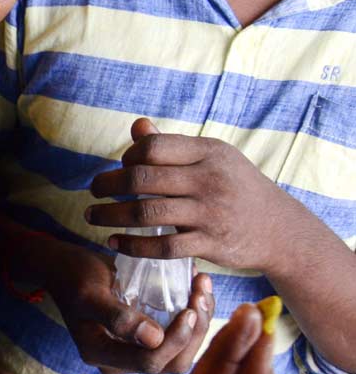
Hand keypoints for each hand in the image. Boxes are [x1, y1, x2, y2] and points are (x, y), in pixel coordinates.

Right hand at [45, 243, 214, 373]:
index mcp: (100, 354)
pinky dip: (192, 316)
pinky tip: (196, 290)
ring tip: (203, 287)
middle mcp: (118, 360)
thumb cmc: (74, 275)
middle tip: (202, 295)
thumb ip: (118, 317)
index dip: (174, 341)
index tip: (189, 310)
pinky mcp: (144, 338)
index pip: (148, 362)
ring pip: (179, 353)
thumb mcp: (91, 293)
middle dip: (194, 333)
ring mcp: (132, 350)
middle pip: (170, 363)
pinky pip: (176, 338)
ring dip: (198, 324)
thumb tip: (154, 339)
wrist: (64, 266)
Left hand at [87, 118, 301, 271]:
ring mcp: (210, 213)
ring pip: (146, 213)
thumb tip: (137, 126)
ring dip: (111, 215)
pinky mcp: (211, 244)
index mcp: (208, 152)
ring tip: (92, 217)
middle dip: (108, 186)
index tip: (120, 168)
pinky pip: (163, 247)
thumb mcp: (213, 159)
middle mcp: (209, 180)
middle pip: (142, 179)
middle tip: (92, 192)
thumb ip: (173, 146)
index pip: (153, 148)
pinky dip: (133, 245)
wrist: (280, 229)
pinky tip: (115, 243)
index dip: (128, 157)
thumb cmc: (236, 188)